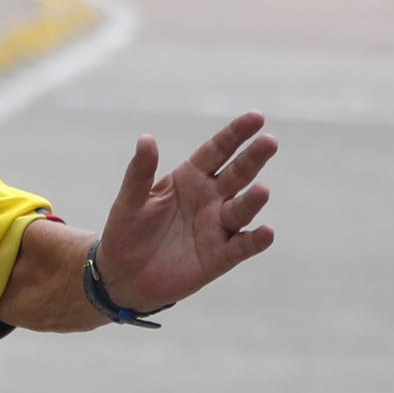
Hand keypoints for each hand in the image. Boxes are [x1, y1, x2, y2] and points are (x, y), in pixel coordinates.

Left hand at [95, 111, 276, 313]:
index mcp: (189, 178)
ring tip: (262, 190)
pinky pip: (242, 246)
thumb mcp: (130, 200)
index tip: (257, 116)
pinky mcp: (220, 256)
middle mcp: (209, 199)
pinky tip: (266, 232)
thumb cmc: (126, 231)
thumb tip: (146, 138)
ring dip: (252, 200)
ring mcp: (217, 227)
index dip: (236, 134)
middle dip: (253, 158)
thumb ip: (140, 172)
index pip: (217, 151)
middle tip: (270, 141)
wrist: (123, 276)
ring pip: (241, 209)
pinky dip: (255, 240)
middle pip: (237, 174)